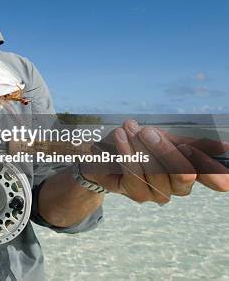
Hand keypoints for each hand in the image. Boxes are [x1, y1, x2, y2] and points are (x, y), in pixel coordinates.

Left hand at [87, 119, 228, 203]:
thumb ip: (192, 143)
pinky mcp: (138, 194)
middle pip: (183, 174)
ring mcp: (159, 194)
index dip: (209, 169)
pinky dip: (127, 153)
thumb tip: (225, 148)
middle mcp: (180, 187)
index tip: (187, 147)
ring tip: (128, 129)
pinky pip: (134, 174)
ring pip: (156, 173)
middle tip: (147, 132)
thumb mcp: (166, 138)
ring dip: (140, 147)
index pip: (212, 177)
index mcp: (193, 171)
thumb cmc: (140, 144)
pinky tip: (120, 137)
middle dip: (165, 150)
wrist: (105, 154)